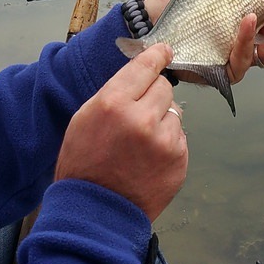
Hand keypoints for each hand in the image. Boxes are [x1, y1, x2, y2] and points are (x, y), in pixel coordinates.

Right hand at [54, 43, 187, 220]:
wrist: (96, 213)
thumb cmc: (84, 164)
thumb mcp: (85, 119)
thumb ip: (115, 93)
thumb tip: (143, 72)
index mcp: (113, 104)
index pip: (145, 66)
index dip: (156, 55)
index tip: (164, 49)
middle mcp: (142, 119)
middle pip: (164, 86)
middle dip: (153, 95)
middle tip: (138, 113)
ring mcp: (164, 141)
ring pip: (174, 112)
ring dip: (161, 121)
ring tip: (140, 144)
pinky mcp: (179, 160)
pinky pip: (179, 137)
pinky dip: (168, 143)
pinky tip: (149, 159)